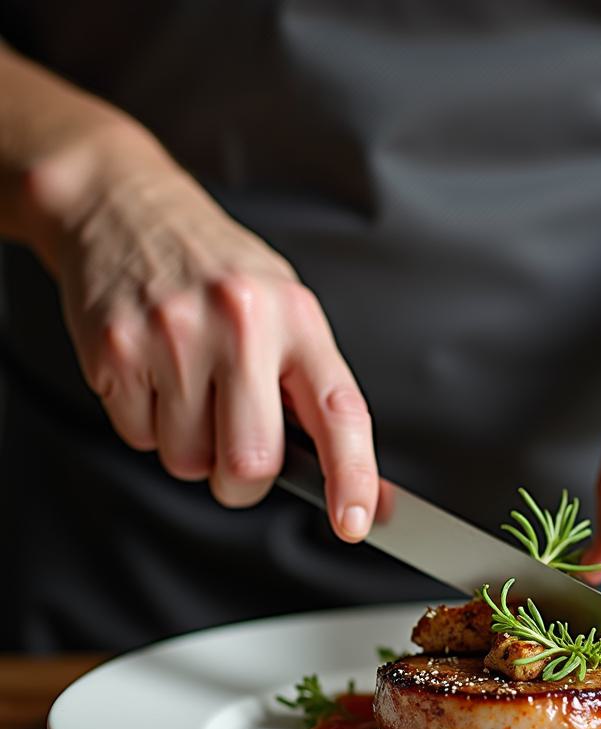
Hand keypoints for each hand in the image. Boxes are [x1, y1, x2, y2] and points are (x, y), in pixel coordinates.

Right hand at [24, 121, 377, 538]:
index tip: (357, 519)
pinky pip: (137, 438)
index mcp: (296, 315)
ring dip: (189, 445)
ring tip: (188, 383)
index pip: (339, 411)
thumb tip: (338, 467)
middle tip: (235, 440)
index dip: (353, 475)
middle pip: (250, 462)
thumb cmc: (216, 265)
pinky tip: (153, 374)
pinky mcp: (116, 352)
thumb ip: (306, 380)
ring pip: (188, 461)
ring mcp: (175, 339)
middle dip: (242, 477)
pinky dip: (146, 423)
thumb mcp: (281, 303)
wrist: (126, 209)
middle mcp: (241, 326)